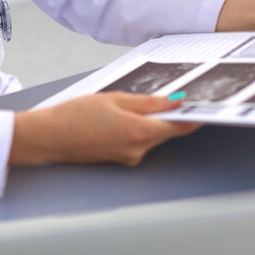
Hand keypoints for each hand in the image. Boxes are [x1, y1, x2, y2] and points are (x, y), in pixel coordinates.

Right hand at [8, 92, 200, 165]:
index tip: (205, 105)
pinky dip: (136, 129)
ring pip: (151, 136)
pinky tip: (117, 117)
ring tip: (127, 104)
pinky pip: (137, 142)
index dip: (194, 115)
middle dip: (168, 114)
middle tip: (166, 94)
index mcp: (139, 133)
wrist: (48, 137)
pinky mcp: (119, 159)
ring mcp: (129, 158)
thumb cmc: (75, 115)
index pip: (180, 126)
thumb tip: (175, 101)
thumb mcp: (114, 99)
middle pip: (165, 131)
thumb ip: (148, 102)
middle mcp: (138, 150)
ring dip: (149, 121)